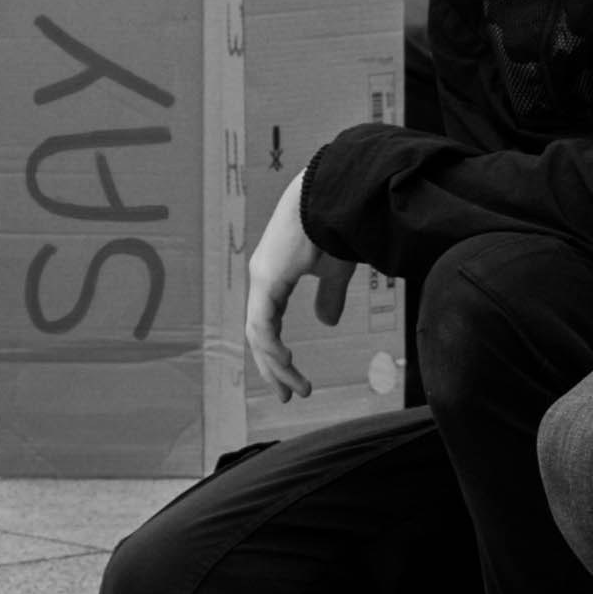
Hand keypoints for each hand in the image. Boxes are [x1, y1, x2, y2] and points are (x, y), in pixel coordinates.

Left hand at [244, 168, 346, 399]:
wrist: (333, 197)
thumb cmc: (334, 228)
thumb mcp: (333, 270)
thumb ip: (329, 295)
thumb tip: (326, 322)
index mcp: (274, 277)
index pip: (267, 324)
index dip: (276, 354)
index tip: (291, 378)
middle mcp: (262, 279)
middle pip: (258, 335)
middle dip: (272, 369)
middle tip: (287, 396)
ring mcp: (261, 278)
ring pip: (258, 335)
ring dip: (276, 365)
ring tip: (294, 387)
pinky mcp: (265, 279)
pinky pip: (262, 324)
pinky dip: (271, 347)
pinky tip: (286, 363)